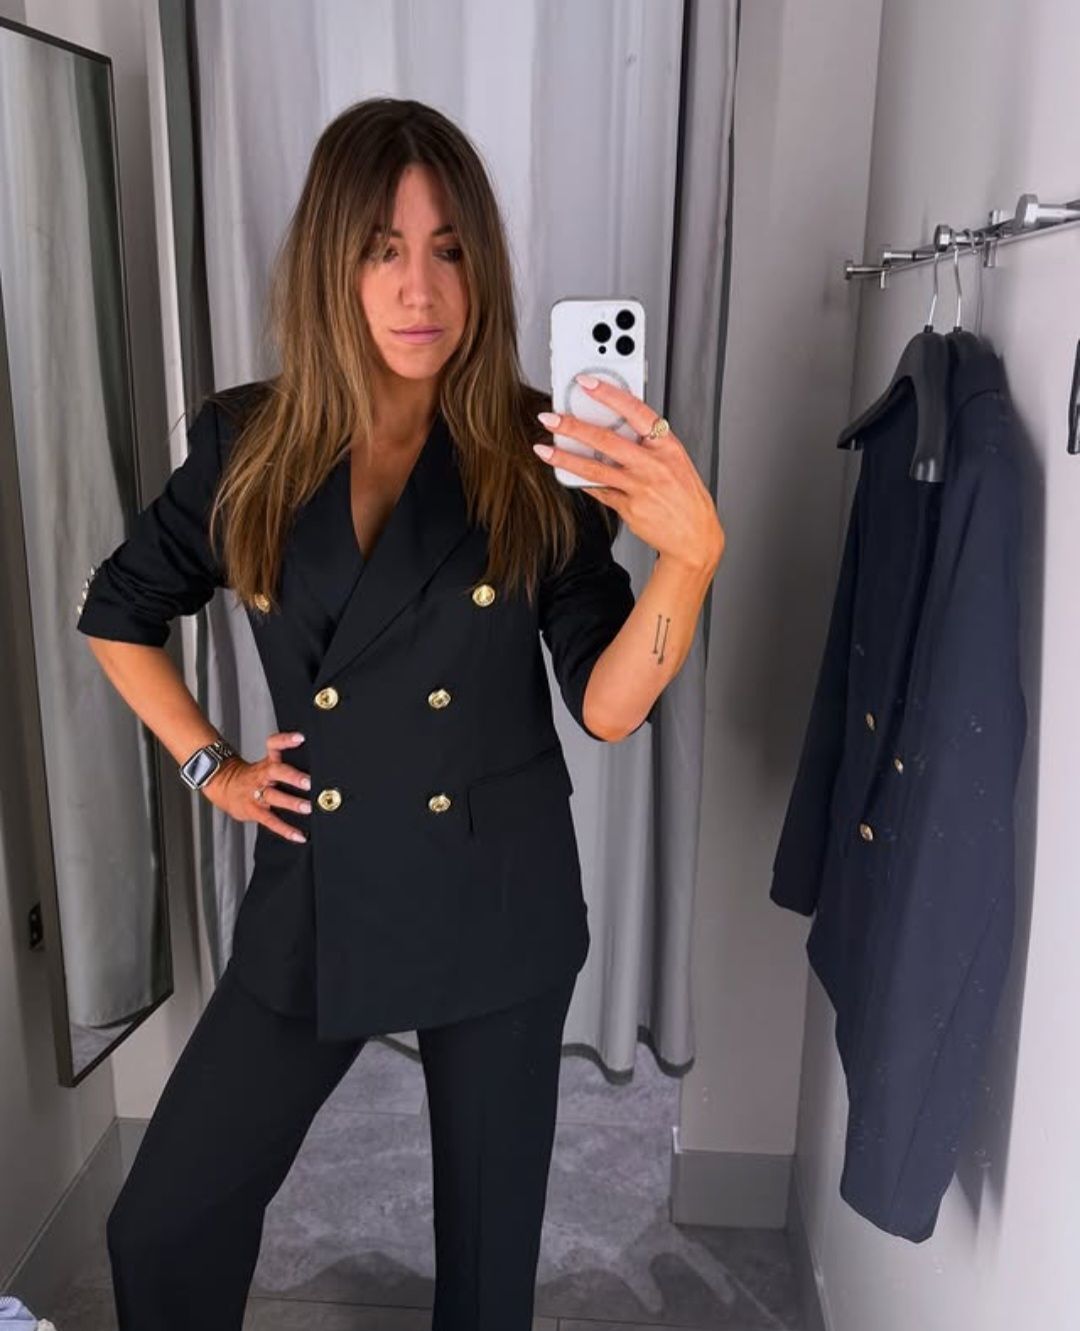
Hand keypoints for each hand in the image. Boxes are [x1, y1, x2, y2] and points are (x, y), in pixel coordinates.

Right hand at [200, 730, 310, 842]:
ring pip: (274, 797)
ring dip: (292, 802)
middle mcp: (263, 776)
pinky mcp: (253, 810)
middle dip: (293, 776)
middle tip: (309, 782)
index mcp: (267, 762)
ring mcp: (257, 793)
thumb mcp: (265, 765)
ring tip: (308, 808)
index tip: (300, 738)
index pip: (274, 745)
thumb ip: (286, 765)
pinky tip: (299, 835)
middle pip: (276, 771)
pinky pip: (270, 821)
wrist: (223, 785)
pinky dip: (285, 830)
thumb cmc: (252, 777)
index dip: (285, 740)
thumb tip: (317, 770)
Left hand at [534, 374, 723, 572]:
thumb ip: (649, 444)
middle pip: (607, 440)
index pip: (636, 411)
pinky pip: (599, 491)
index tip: (586, 383)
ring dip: (565, 458)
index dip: (609, 394)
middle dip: (573, 427)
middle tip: (550, 418)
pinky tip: (566, 474)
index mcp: (667, 446)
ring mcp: (640, 488)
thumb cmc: (686, 497)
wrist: (696, 537)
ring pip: (595, 468)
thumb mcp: (676, 461)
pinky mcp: (629, 509)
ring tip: (544, 449)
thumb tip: (615, 425)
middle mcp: (653, 465)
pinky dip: (582, 481)